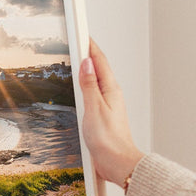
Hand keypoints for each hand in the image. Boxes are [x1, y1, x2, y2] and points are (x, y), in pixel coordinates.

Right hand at [78, 39, 144, 185]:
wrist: (118, 163)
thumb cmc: (109, 140)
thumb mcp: (94, 109)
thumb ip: (89, 85)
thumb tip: (86, 63)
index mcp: (111, 90)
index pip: (99, 61)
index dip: (90, 46)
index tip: (81, 33)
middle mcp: (111, 95)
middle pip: (99, 68)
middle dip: (88, 53)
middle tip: (78, 40)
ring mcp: (108, 105)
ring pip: (96, 81)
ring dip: (87, 69)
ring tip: (78, 58)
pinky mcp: (104, 116)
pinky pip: (94, 94)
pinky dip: (86, 85)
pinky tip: (81, 88)